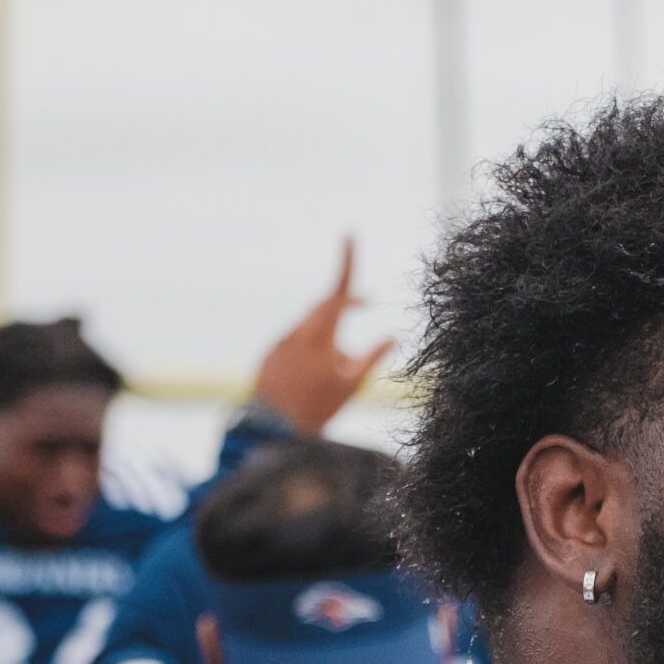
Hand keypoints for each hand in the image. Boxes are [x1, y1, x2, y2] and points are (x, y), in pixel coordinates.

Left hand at [251, 237, 394, 433]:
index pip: (337, 292)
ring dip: (329, 335)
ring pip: (311, 325)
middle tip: (367, 304)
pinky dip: (310, 351)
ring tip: (332, 370)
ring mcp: (281, 341)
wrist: (273, 428)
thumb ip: (373, 356)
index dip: (346, 262)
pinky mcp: (270, 352)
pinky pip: (296, 341)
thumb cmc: (318, 407)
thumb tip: (393, 337)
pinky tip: (311, 379)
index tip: (350, 235)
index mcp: (321, 335)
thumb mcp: (352, 384)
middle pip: (326, 306)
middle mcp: (298, 332)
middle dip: (347, 304)